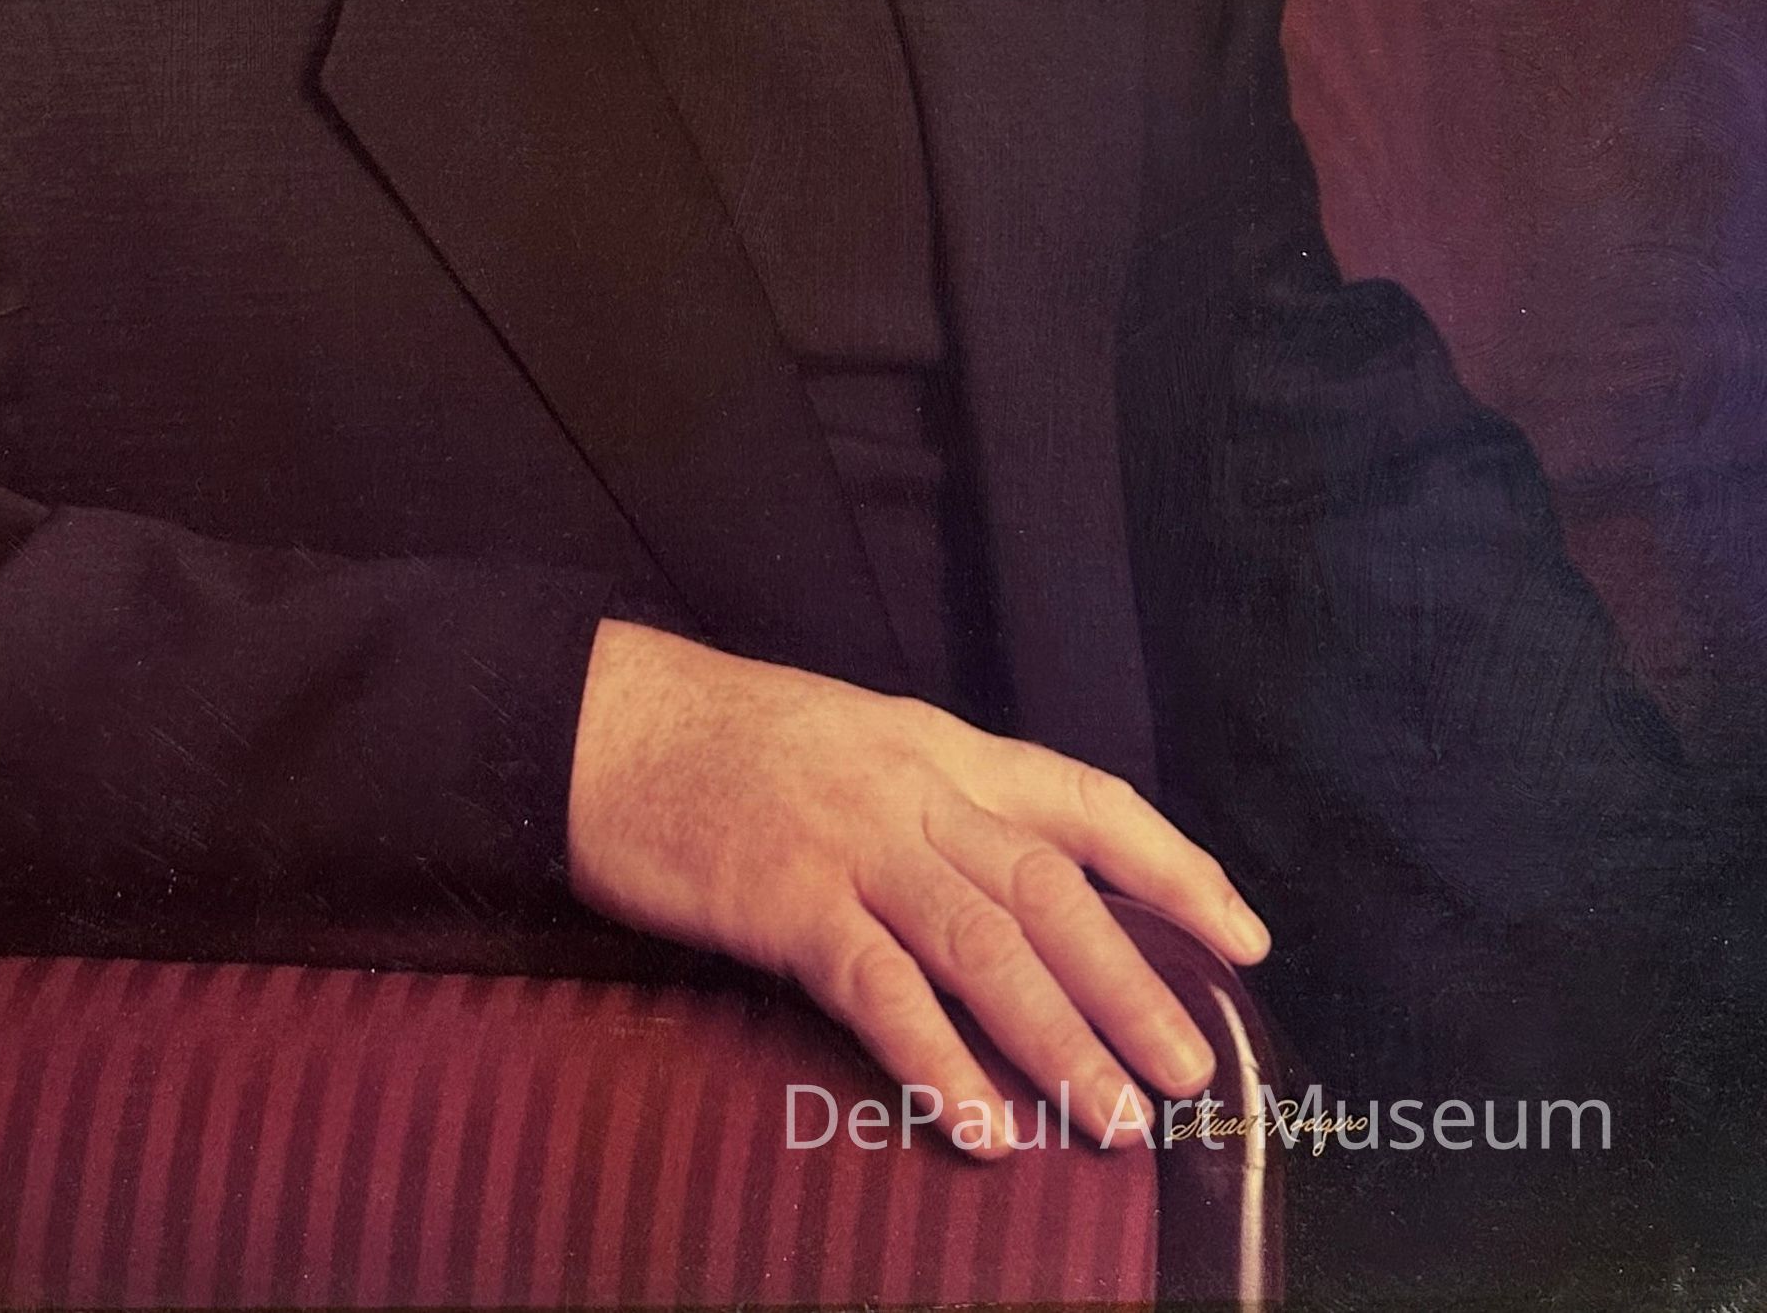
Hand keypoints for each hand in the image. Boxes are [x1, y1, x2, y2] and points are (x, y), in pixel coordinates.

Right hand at [566, 619, 1269, 1154]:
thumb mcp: (855, 744)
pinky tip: (982, 1127)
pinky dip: (938, 1062)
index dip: (1173, 868)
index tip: (1243, 939)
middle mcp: (913, 787)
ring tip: (1118, 1120)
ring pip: (985, 943)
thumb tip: (1021, 901)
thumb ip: (935, 805)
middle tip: (1193, 1074)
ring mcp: (850, 841)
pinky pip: (880, 990)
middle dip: (1133, 984)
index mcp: (938, 747)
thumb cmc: (726, 744)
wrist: (607, 722)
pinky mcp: (785, 899)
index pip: (1085, 801)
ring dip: (1061, 1039)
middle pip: (1050, 888)